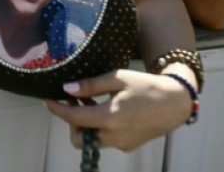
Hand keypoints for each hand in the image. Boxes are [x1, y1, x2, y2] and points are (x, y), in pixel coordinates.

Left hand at [43, 69, 191, 151]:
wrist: (176, 102)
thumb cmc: (147, 86)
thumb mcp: (118, 78)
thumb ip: (91, 85)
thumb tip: (67, 89)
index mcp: (110, 117)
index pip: (73, 119)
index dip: (56, 110)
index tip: (46, 101)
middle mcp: (114, 135)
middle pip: (79, 139)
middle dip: (71, 123)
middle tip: (76, 103)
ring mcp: (122, 144)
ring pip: (92, 141)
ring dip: (86, 125)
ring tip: (93, 103)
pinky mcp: (129, 145)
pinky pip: (106, 140)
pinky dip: (100, 128)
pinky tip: (108, 110)